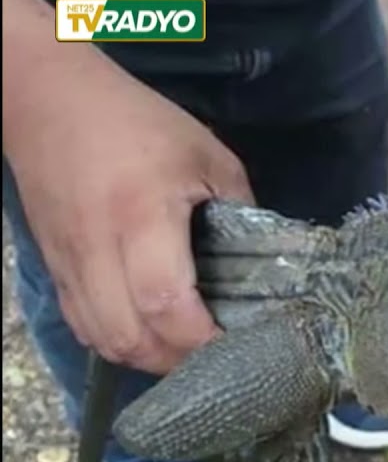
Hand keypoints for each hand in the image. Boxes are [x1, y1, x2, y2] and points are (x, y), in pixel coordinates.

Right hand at [6, 61, 253, 374]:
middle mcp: (99, 248)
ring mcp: (70, 262)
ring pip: (103, 339)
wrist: (48, 101)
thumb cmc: (138, 122)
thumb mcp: (208, 154)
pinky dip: (119, 341)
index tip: (239, 343)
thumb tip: (264, 262)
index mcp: (142, 215)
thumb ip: (240, 209)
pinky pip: (83, 325)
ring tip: (187, 349)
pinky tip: (150, 332)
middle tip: (217, 354)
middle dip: (177, 360)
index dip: (201, 337)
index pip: (164, 302)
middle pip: (130, 336)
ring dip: (147, 357)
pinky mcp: (55, 268)